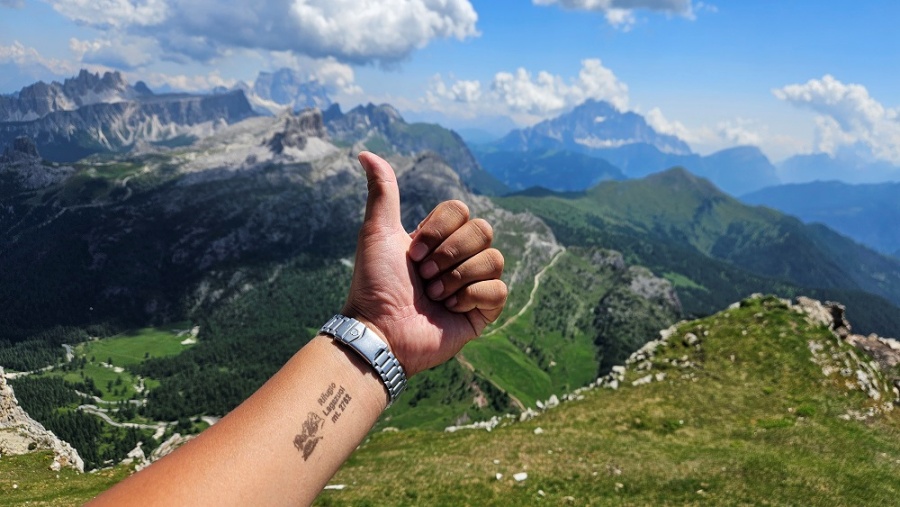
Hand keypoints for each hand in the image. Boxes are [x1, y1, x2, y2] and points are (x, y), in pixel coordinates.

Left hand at [341, 152, 507, 375]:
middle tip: (424, 277)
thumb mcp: (376, 232)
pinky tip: (450, 310)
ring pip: (494, 258)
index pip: (462, 210)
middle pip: (483, 230)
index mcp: (438, 238)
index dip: (439, 230)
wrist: (382, 331)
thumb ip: (382, 192)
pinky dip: (471, 297)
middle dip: (449, 254)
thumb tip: (366, 153)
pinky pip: (499, 289)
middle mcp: (459, 258)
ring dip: (457, 277)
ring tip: (434, 296)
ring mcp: (473, 285)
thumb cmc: (374, 285)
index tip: (412, 254)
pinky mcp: (484, 311)